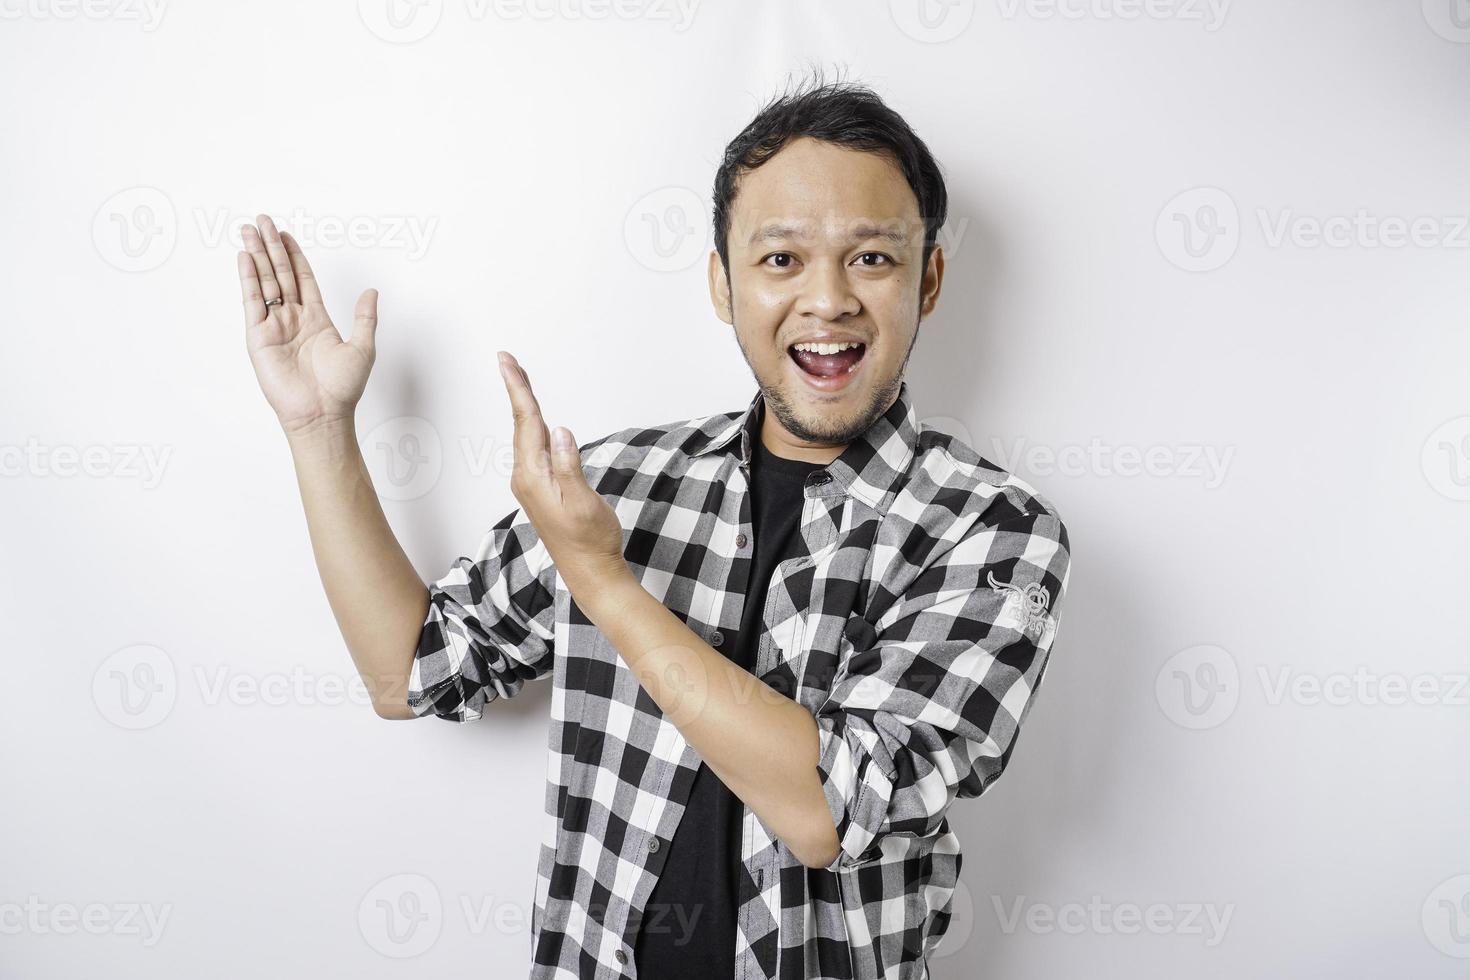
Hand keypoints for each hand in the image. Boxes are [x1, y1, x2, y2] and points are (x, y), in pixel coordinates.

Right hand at [237, 214, 377, 436]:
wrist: (322, 413)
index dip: (294, 254)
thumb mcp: (363, 348)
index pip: (302, 277)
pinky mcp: (259, 336)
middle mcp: (293, 318)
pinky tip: (245, 257)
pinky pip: (252, 301)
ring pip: (264, 281)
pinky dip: (248, 278)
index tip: (286, 233)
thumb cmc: (343, 388)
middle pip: (279, 273)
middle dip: (271, 246)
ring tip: (249, 229)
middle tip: (262, 220)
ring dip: (257, 255)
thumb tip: (372, 292)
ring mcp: (274, 325)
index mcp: (316, 318)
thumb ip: (365, 318)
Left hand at [498, 351, 629, 595]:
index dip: (519, 389)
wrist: (590, 572)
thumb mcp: (583, 503)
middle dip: (516, 389)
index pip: (526, 423)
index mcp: (534, 477)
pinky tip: (534, 420)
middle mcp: (526, 478)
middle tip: (508, 360)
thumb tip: (559, 430)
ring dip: (523, 406)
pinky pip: (532, 448)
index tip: (507, 362)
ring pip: (525, 435)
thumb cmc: (591, 540)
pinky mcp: (540, 489)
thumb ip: (569, 466)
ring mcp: (531, 484)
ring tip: (519, 379)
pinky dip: (531, 426)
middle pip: (521, 424)